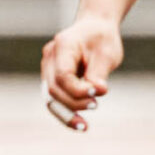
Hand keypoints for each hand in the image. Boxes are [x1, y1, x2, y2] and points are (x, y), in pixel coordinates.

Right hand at [40, 12, 123, 130]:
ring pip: (49, 97)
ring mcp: (47, 67)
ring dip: (66, 113)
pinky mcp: (51, 77)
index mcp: (63, 46)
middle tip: (96, 105)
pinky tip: (78, 124)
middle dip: (73, 103)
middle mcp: (49, 57)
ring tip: (84, 126)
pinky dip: (65, 111)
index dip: (77, 89)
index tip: (97, 94)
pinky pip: (54, 98)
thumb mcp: (107, 53)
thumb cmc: (102, 38)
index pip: (62, 75)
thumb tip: (98, 92)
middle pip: (53, 89)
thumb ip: (100, 73)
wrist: (95, 27)